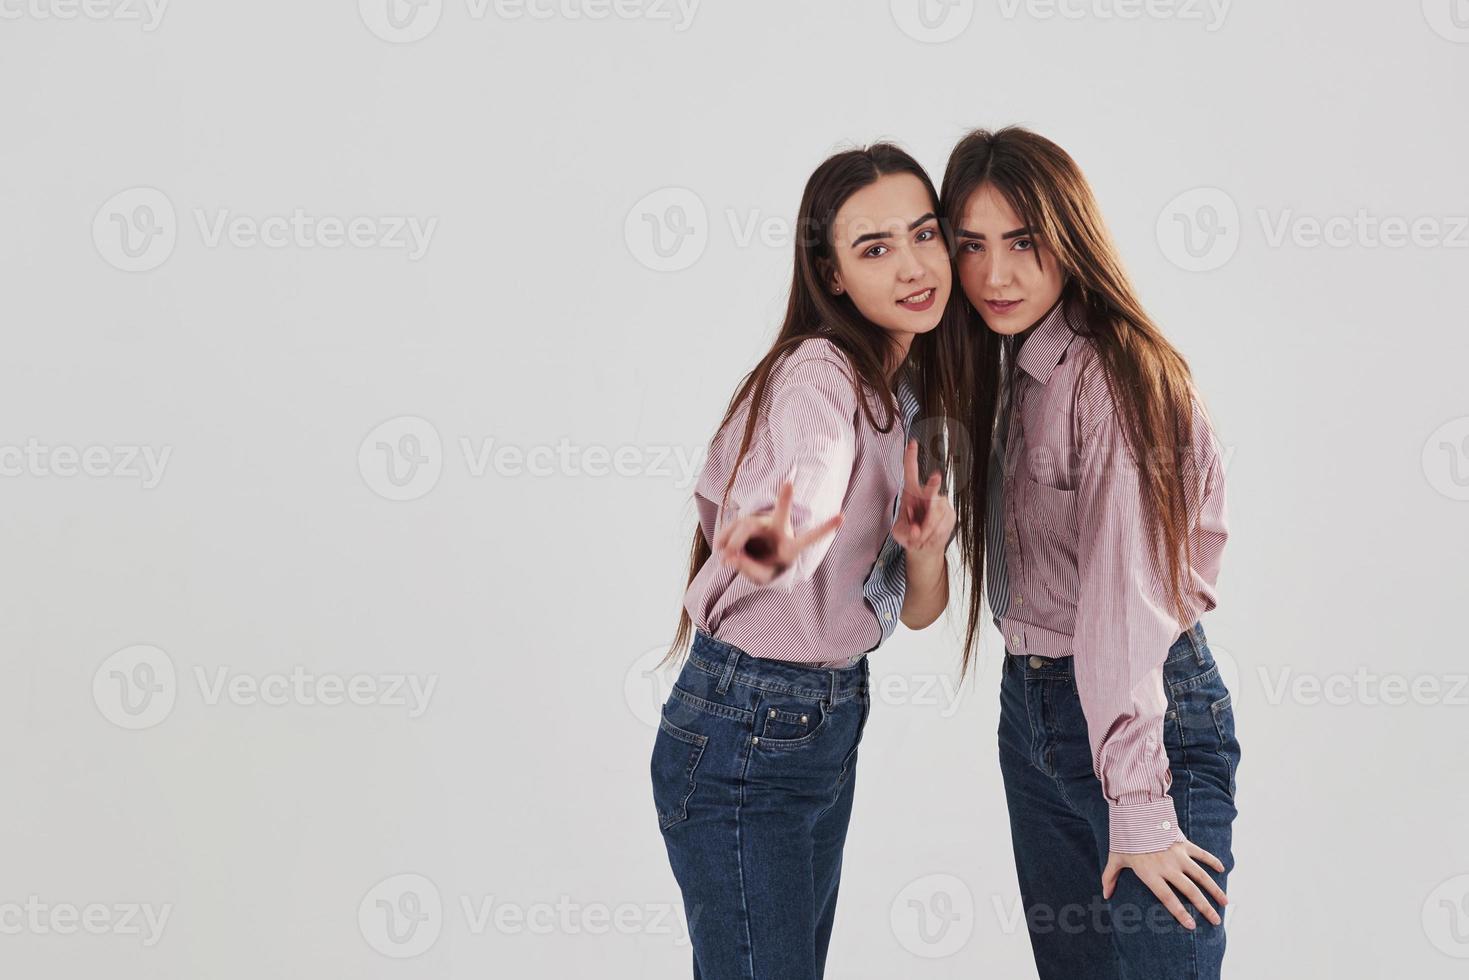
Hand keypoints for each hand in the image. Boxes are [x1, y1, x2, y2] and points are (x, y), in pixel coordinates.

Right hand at [713, 480, 842, 584]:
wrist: (755, 559)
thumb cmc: (766, 568)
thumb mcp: (760, 577)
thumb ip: (748, 568)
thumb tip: (731, 555)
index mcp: (791, 547)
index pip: (809, 538)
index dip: (824, 529)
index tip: (842, 517)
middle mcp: (779, 529)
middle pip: (780, 514)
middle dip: (785, 499)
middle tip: (789, 484)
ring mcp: (762, 522)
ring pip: (746, 525)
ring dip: (732, 541)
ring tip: (723, 559)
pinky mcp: (747, 521)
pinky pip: (733, 526)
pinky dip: (724, 538)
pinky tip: (719, 548)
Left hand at [891, 439, 954, 559]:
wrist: (925, 546)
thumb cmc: (909, 534)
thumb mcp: (900, 533)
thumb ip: (906, 531)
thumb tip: (917, 530)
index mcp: (911, 493)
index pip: (910, 472)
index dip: (911, 457)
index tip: (912, 443)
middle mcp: (927, 495)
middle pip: (931, 489)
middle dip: (933, 484)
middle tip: (935, 476)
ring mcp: (940, 503)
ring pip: (936, 515)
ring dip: (927, 530)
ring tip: (920, 537)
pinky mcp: (950, 514)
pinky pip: (943, 524)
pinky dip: (935, 534)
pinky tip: (930, 536)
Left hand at [1101, 838, 1227, 930]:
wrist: (1134, 813)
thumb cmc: (1124, 839)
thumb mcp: (1115, 858)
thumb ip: (1110, 877)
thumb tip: (1105, 895)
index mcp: (1151, 874)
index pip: (1168, 899)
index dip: (1180, 913)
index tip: (1191, 926)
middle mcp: (1167, 867)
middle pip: (1190, 891)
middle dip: (1205, 908)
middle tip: (1216, 921)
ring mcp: (1178, 855)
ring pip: (1201, 876)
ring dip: (1215, 890)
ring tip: (1225, 903)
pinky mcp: (1183, 843)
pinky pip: (1201, 854)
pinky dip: (1212, 861)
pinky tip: (1222, 870)